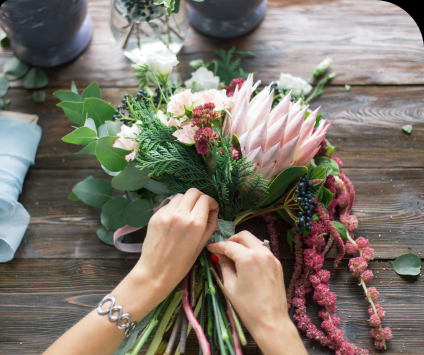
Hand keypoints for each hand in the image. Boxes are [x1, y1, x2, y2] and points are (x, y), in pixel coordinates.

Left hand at [136, 188, 218, 300]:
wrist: (155, 272)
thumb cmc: (181, 264)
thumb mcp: (201, 246)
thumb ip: (210, 225)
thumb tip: (213, 212)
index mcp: (194, 223)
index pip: (206, 199)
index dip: (212, 203)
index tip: (212, 209)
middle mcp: (180, 214)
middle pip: (193, 192)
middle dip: (200, 198)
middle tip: (201, 209)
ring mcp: (166, 214)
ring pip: (180, 196)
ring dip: (187, 201)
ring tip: (187, 214)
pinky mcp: (155, 216)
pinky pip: (169, 204)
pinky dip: (176, 208)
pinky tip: (175, 220)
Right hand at [207, 231, 306, 354]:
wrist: (271, 321)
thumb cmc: (248, 307)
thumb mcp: (230, 286)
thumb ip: (224, 266)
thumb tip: (221, 256)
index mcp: (248, 258)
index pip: (229, 246)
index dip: (217, 246)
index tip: (210, 248)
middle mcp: (262, 253)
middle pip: (244, 236)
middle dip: (232, 240)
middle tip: (223, 249)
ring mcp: (272, 258)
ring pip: (255, 241)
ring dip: (243, 244)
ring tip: (234, 256)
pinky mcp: (277, 264)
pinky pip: (263, 250)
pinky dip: (253, 251)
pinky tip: (246, 262)